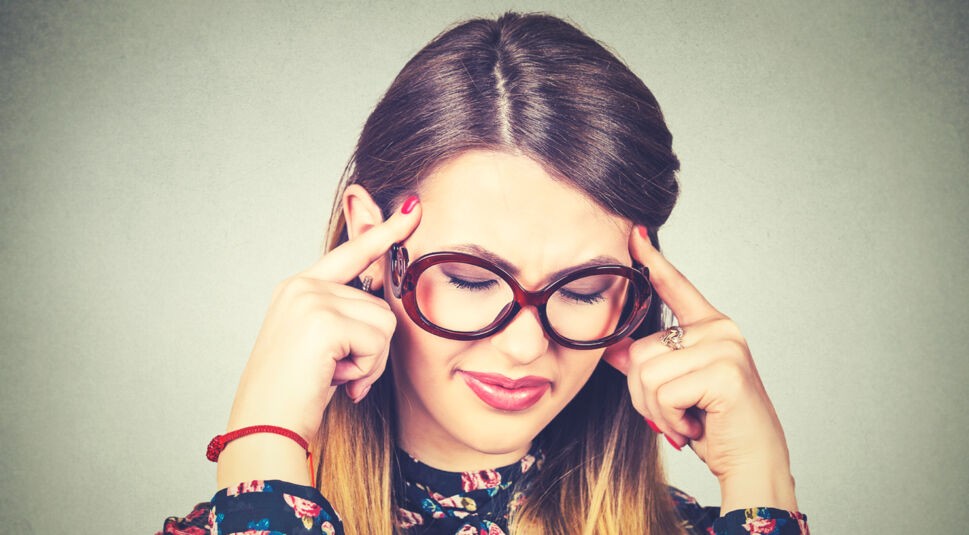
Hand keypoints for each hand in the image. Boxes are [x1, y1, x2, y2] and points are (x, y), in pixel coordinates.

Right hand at [225, 196, 421, 440]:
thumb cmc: (293, 396)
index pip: (350, 253)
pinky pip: (377, 340)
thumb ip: (347, 320)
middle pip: (379, 304)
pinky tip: (335, 381)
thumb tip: (384, 311)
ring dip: (371, 361)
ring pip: (384, 322)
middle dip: (372, 348)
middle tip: (341, 374)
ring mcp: (310, 299)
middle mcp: (302, 286)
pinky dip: (366, 369)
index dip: (382, 231)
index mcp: (298, 288)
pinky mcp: (323, 320)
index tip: (411, 209)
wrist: (265, 427)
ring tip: (335, 377)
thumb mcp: (322, 348)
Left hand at [603, 226, 797, 510]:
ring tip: (688, 419)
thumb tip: (610, 348)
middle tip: (678, 412)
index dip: (652, 260)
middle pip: (639, 350)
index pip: (676, 285)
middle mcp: (720, 329)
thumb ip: (645, 363)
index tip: (634, 233)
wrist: (751, 462)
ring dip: (657, 410)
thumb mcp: (673, 389)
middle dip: (644, 393)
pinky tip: (696, 426)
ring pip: (646, 373)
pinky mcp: (725, 372)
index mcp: (710, 326)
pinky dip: (670, 419)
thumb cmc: (714, 425)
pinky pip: (664, 393)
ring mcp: (725, 348)